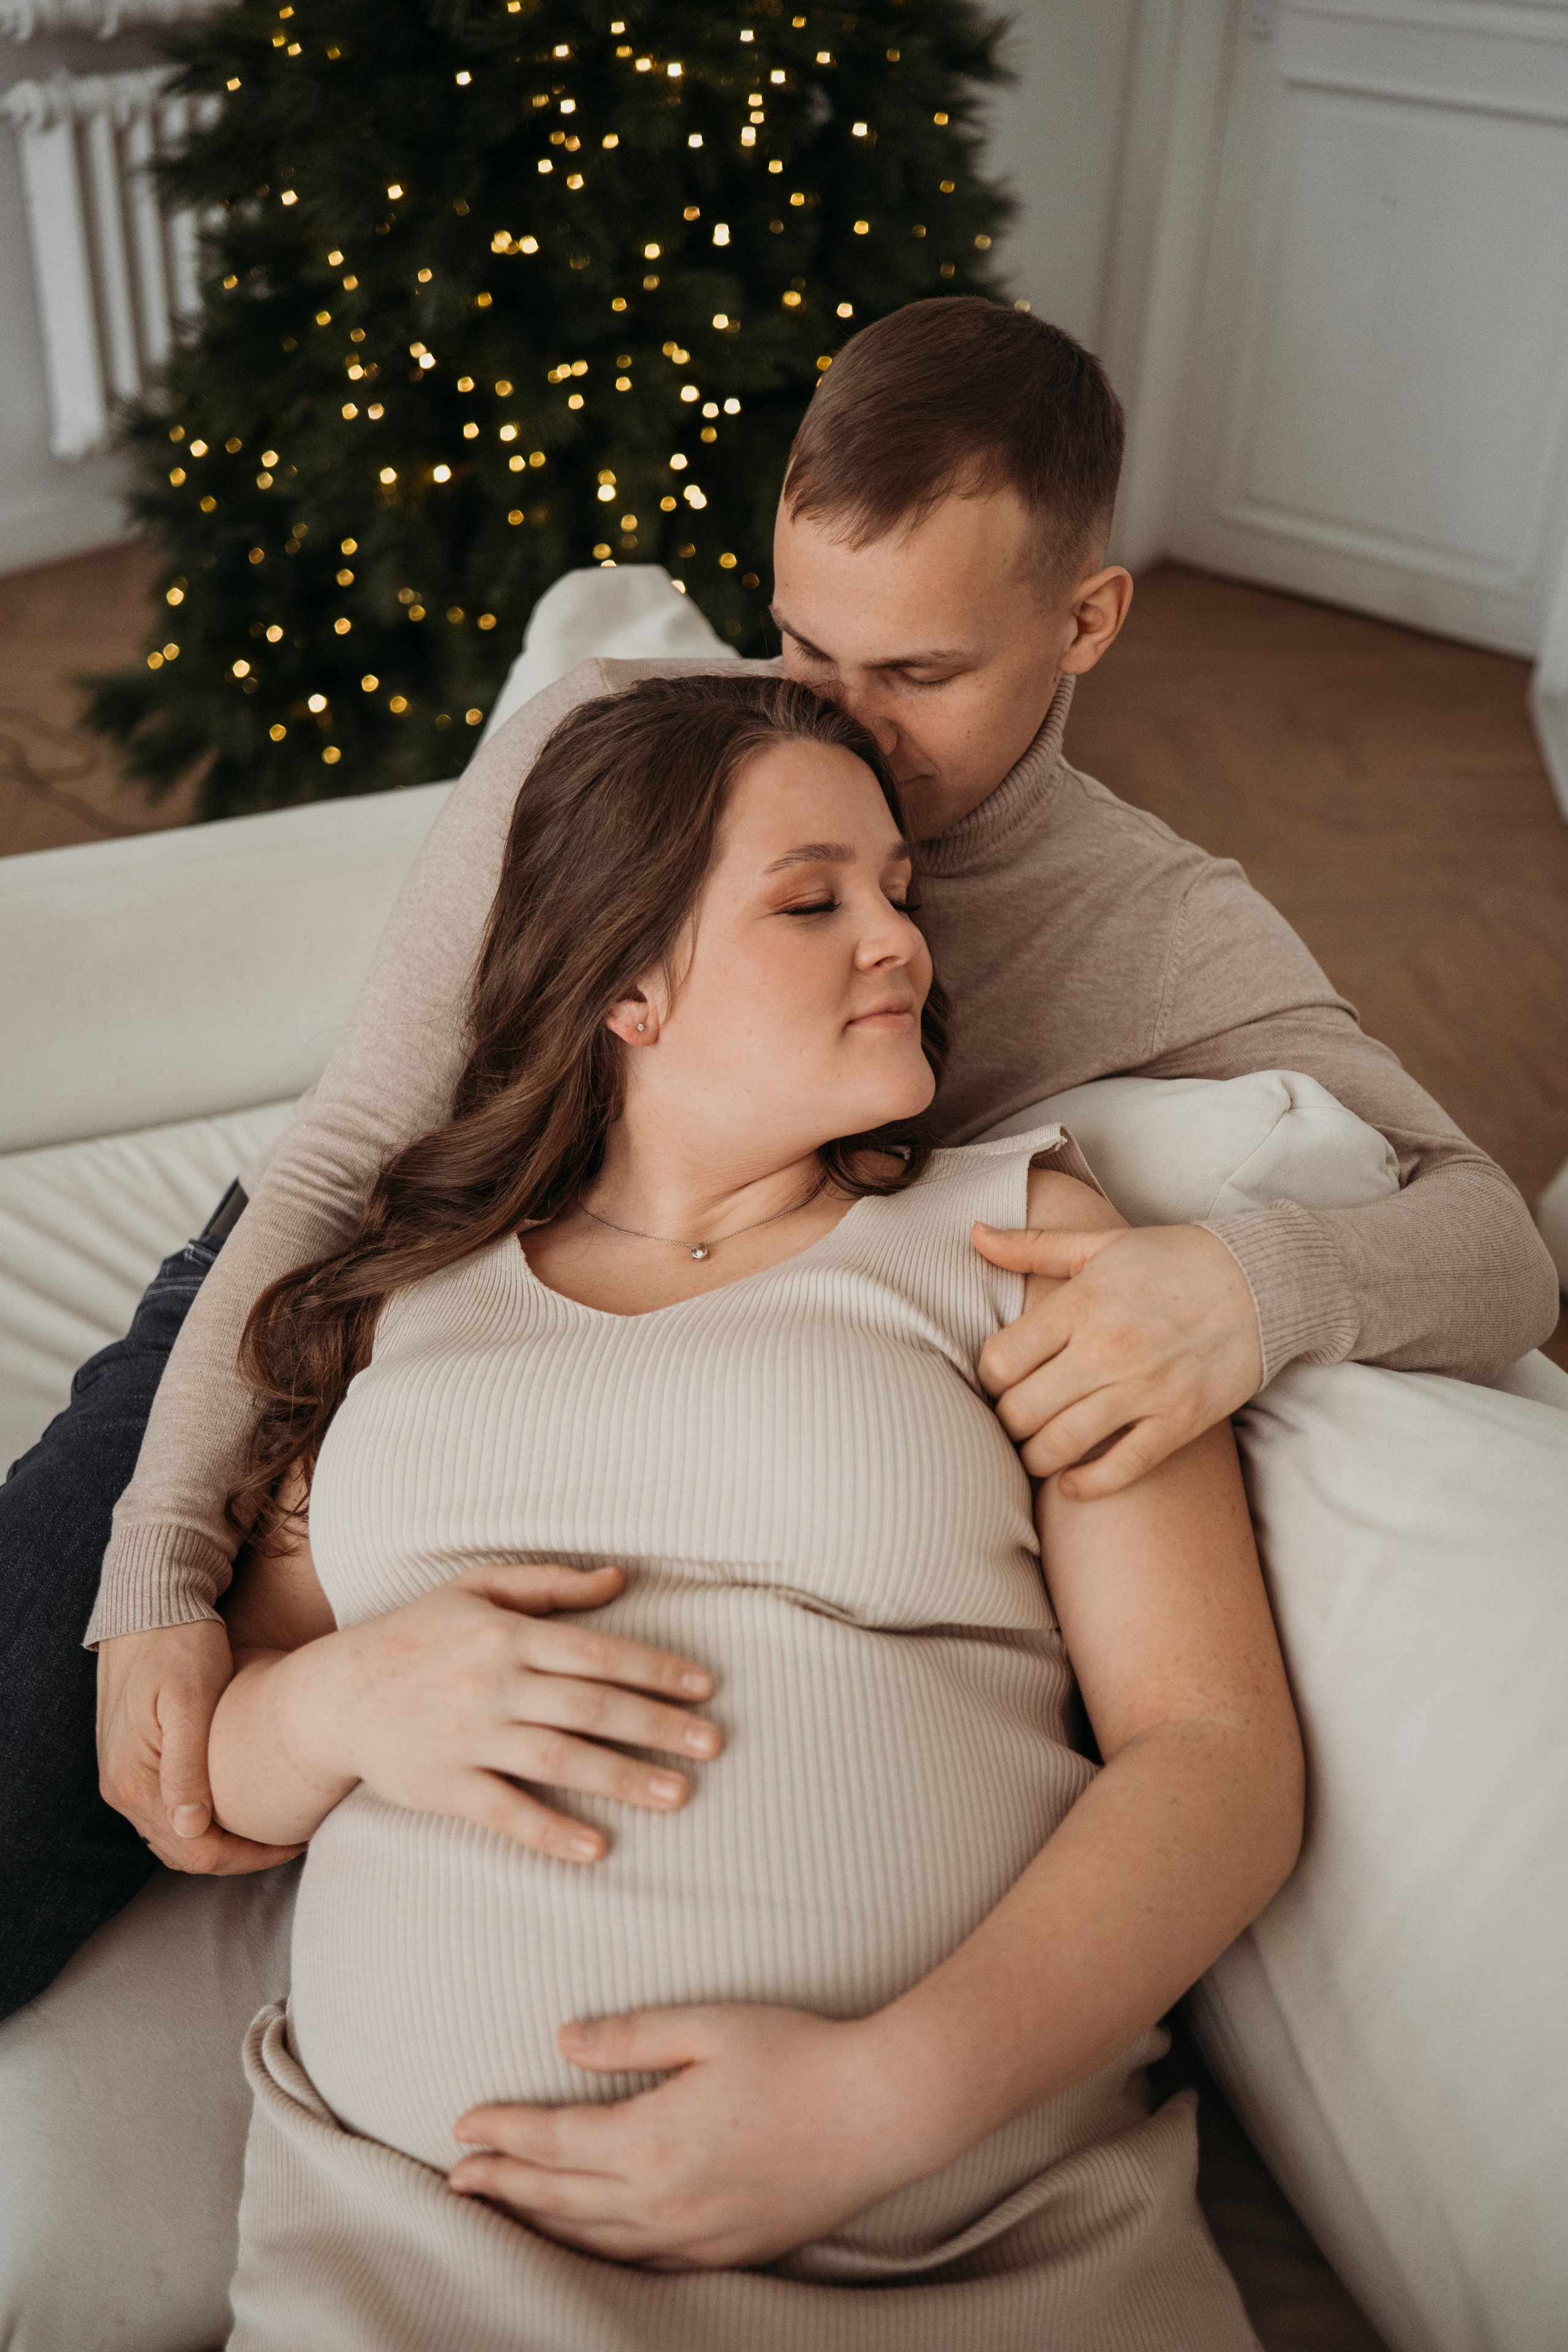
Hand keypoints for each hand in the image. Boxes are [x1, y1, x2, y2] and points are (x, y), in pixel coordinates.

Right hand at [97, 1621, 303, 1873]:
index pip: (196, 1852)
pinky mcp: (133, 1757)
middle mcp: (121, 1788)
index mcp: (134, 1782)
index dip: (248, 1857)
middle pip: (185, 1851)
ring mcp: (124, 1774)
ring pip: (176, 1833)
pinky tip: (238, 1798)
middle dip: (239, 1853)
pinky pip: (168, 1807)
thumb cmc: (179, 1642)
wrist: (149, 1601)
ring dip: (220, 1839)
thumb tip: (191, 1829)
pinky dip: (203, 1816)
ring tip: (271, 1823)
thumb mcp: (189, 1700)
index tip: (296, 1843)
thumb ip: (187, 1767)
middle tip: (291, 1838)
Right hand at [285, 1564, 721, 1863]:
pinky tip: (597, 1847)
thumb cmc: (417, 1634)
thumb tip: (621, 1577)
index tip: (705, 1687)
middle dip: (658, 1726)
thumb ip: (551, 1583)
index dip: (656, 1668)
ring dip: (622, 1779)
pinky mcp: (446, 1787)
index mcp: (506, 1633)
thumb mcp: (476, 1587)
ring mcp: (469, 1738)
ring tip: (679, 1795)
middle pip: (590, 1707)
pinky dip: (551, 1831)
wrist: (334, 1694)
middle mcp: (492, 1683)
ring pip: (559, 1759)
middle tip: (714, 1744)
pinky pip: (506, 1813)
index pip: (598, 1652)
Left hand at [449, 2003, 923, 2269]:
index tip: (461, 2123)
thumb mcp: (710, 2025)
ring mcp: (696, 2234)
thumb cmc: (798, 2055)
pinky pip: (640, 2263)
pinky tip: (579, 2245)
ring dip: (537, 2224)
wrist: (881, 2113)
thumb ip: (631, 2037)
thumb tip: (561, 2040)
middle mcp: (665, 2199)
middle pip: (560, 2197)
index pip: (554, 2140)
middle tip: (455, 2179)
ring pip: (592, 2240)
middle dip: (502, 2185)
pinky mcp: (727, 2250)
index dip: (502, 2132)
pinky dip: (594, 2254)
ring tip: (498, 2211)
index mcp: (654, 2138)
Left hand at [973, 1220, 1262, 1497]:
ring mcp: (1144, 1390)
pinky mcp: (1179, 1422)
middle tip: (1014, 1419)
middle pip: (1021, 1411)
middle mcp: (1106, 1349)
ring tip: (1035, 1451)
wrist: (1265, 1282)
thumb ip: (1033, 1245)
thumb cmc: (1175, 1261)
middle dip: (1006, 1422)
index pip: (999, 1361)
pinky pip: (1121, 1469)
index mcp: (1080, 1304)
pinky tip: (1070, 1484)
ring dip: (1035, 1458)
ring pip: (1060, 1446)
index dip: (988, 1379)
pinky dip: (1086, 1485)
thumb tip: (973, 1234)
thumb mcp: (1100, 1244)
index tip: (1000, 1380)